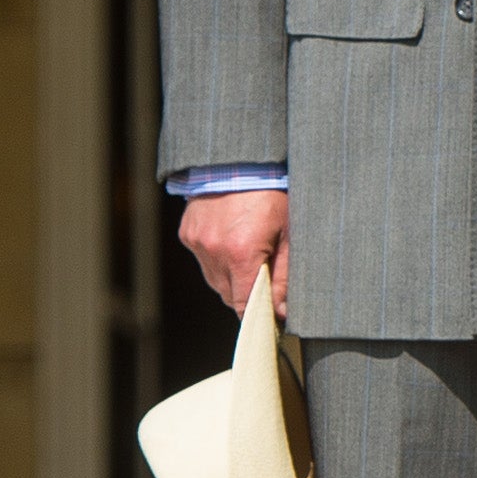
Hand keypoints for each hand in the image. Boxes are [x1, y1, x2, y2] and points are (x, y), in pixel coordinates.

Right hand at [179, 189, 289, 317]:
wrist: (240, 161)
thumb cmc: (273, 194)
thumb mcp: (289, 234)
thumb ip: (284, 276)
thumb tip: (281, 310)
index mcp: (241, 254)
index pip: (243, 304)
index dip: (256, 314)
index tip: (268, 317)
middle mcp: (213, 251)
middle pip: (228, 295)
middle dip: (247, 294)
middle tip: (266, 278)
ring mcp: (197, 242)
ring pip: (214, 280)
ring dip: (232, 277)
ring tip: (250, 254)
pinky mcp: (187, 234)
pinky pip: (204, 260)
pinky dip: (217, 259)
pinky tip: (232, 240)